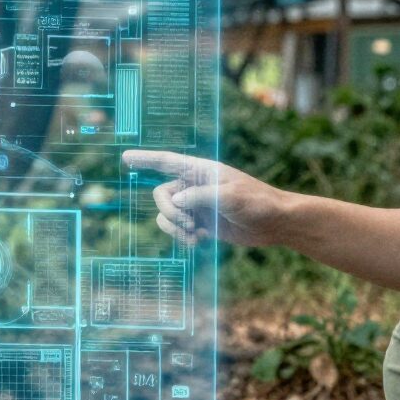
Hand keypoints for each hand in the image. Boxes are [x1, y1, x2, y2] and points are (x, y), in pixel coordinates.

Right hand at [120, 149, 290, 246]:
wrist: (274, 222)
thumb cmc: (256, 201)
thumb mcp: (228, 196)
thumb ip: (199, 197)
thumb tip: (176, 200)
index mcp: (200, 170)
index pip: (166, 162)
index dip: (145, 159)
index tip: (125, 157)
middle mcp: (194, 185)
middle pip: (161, 195)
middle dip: (169, 212)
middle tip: (188, 223)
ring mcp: (196, 205)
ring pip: (166, 215)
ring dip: (174, 229)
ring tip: (193, 237)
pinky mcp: (200, 223)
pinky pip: (177, 229)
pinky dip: (182, 237)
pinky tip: (199, 241)